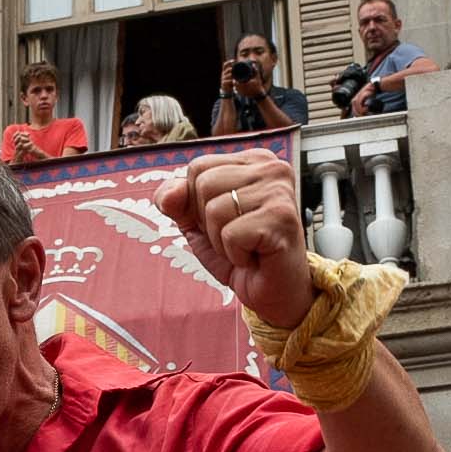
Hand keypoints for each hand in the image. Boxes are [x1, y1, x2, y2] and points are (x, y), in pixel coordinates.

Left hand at [157, 151, 315, 330]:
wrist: (275, 291)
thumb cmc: (242, 252)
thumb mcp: (197, 221)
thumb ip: (177, 200)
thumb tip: (169, 195)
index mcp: (253, 159)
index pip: (197, 167)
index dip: (196, 202)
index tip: (225, 220)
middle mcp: (271, 167)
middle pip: (204, 183)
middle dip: (208, 222)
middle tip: (237, 237)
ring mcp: (279, 190)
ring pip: (215, 209)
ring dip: (221, 241)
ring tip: (246, 246)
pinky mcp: (281, 217)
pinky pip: (230, 234)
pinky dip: (235, 254)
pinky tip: (255, 256)